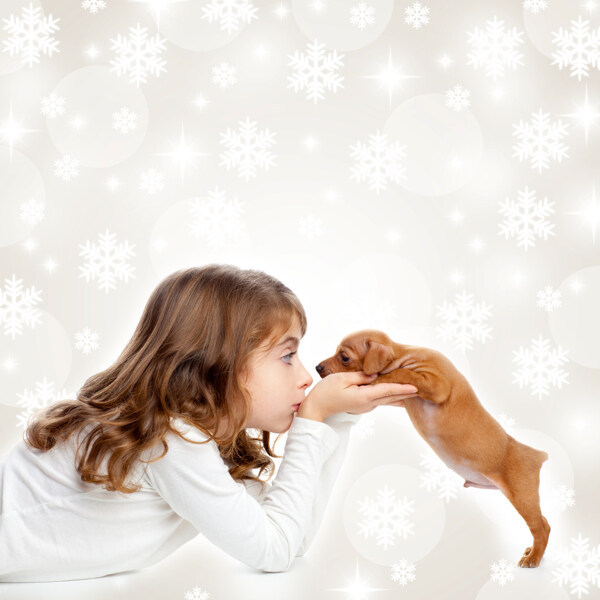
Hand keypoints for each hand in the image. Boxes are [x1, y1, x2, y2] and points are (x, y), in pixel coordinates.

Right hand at [297, 371, 418, 420]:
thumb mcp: (342, 379)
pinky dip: (389, 395)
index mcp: (364, 396)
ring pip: (386, 399)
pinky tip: (395, 392)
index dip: (402, 388)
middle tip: (421, 388)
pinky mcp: (362, 405)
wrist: (315, 409)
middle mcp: (368, 403)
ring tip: (413, 391)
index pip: (387, 390)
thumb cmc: (325, 392)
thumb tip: (374, 373)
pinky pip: (379, 399)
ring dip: (399, 395)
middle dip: (406, 393)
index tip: (416, 387)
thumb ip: (360, 376)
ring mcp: (365, 406)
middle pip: (391, 397)